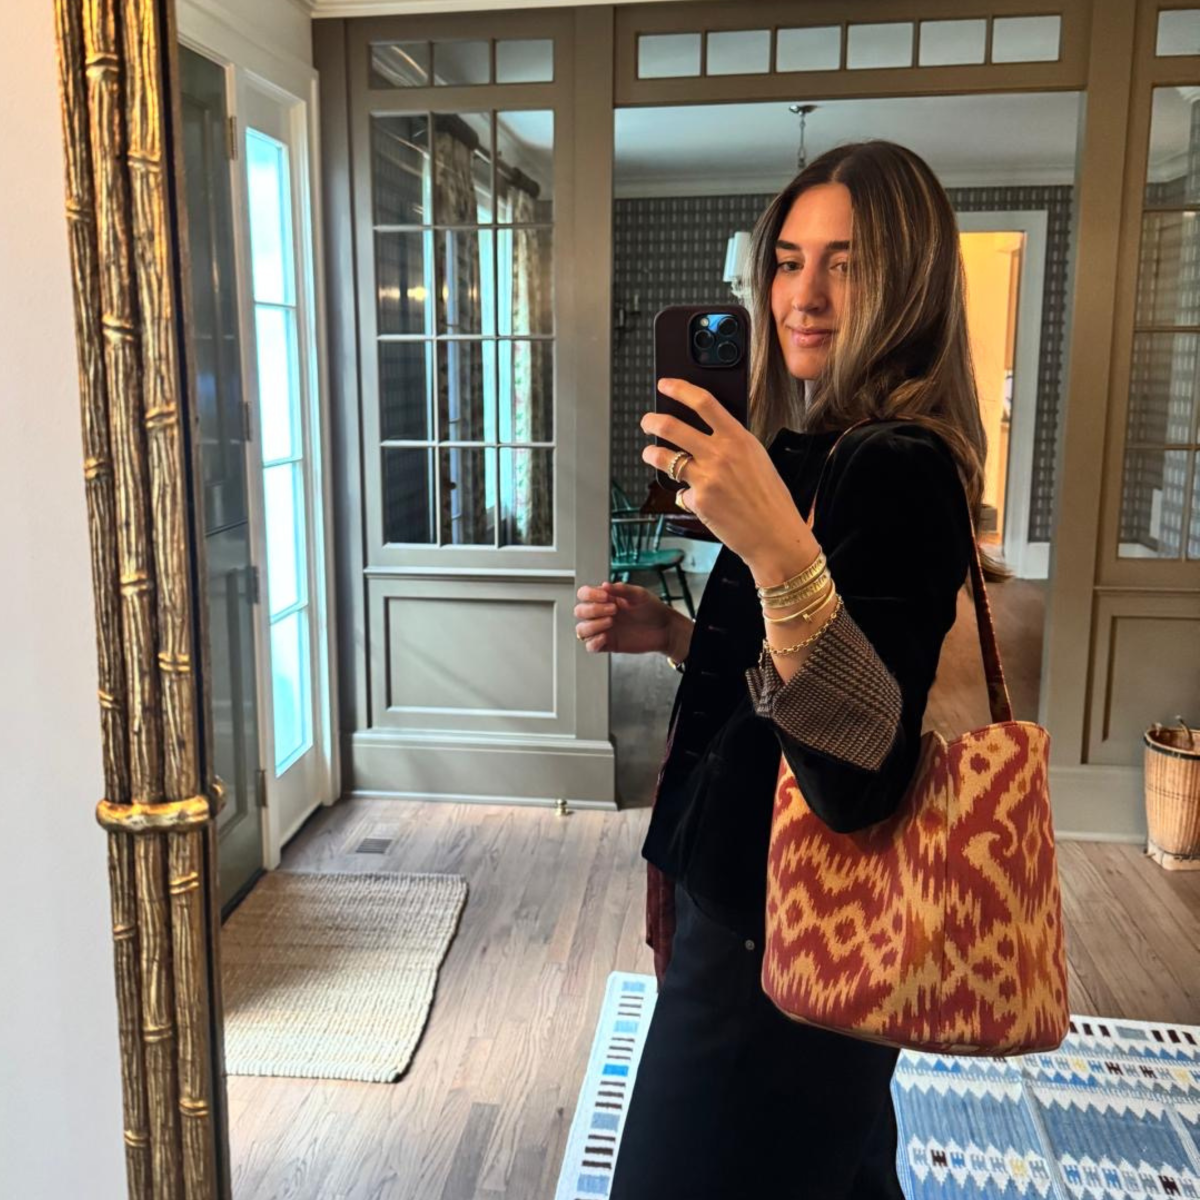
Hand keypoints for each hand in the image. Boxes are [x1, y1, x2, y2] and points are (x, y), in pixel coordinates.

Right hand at [574, 580, 675, 654]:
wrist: (665, 629)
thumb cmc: (653, 609)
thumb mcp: (639, 594)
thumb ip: (622, 589)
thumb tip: (604, 585)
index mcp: (606, 599)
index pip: (584, 594)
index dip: (589, 594)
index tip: (606, 596)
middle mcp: (601, 613)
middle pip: (580, 611)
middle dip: (593, 609)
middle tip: (614, 610)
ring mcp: (603, 629)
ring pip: (582, 629)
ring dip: (592, 625)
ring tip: (611, 622)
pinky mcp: (608, 644)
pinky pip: (590, 646)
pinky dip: (594, 642)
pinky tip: (606, 637)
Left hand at [641, 379, 818, 578]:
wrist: (774, 535)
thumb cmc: (770, 500)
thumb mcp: (757, 459)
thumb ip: (732, 444)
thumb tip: (707, 434)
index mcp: (739, 438)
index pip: (704, 402)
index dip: (680, 389)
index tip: (666, 385)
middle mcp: (720, 454)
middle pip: (672, 426)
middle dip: (652, 420)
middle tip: (647, 420)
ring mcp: (706, 477)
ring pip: (664, 457)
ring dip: (652, 453)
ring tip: (650, 453)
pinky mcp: (698, 500)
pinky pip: (681, 491)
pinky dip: (685, 494)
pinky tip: (695, 498)